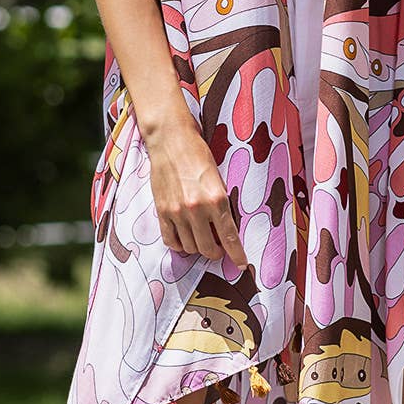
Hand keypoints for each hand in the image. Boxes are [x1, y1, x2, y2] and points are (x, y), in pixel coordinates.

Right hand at [145, 118, 249, 268]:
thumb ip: (221, 203)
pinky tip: (184, 239)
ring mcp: (177, 212)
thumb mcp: (218, 178)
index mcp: (217, 199)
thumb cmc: (198, 154)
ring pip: (189, 247)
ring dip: (197, 248)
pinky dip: (178, 244)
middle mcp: (197, 209)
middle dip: (216, 253)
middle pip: (208, 249)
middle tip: (218, 249)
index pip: (230, 237)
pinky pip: (170, 240)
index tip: (242, 264)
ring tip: (200, 239)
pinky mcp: (161, 211)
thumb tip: (224, 228)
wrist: (170, 139)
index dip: (237, 255)